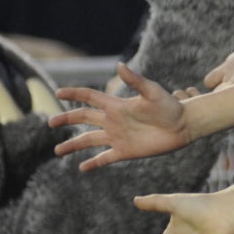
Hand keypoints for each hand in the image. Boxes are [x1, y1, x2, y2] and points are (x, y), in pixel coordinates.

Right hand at [49, 62, 195, 168]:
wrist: (183, 126)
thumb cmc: (170, 106)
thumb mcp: (152, 91)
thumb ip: (135, 80)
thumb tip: (119, 65)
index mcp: (116, 105)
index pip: (89, 97)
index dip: (74, 94)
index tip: (57, 93)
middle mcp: (113, 121)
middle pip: (83, 118)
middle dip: (66, 119)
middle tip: (50, 123)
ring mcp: (117, 137)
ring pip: (89, 141)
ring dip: (73, 145)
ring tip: (57, 151)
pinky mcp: (125, 152)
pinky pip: (105, 158)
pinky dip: (93, 163)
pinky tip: (81, 168)